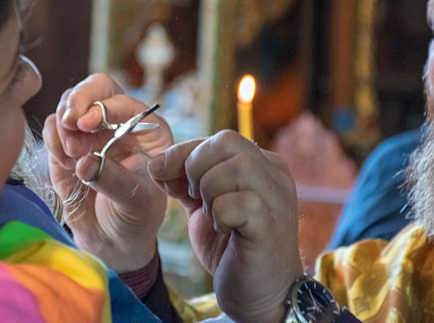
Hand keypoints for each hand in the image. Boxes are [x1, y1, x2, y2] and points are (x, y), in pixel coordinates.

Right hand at [43, 74, 172, 271]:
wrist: (113, 241)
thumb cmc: (135, 218)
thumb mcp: (135, 202)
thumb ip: (113, 181)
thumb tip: (85, 162)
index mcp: (147, 130)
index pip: (125, 102)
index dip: (105, 106)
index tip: (87, 123)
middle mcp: (119, 124)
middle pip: (96, 87)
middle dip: (79, 99)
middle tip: (69, 121)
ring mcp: (90, 133)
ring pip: (70, 104)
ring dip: (64, 124)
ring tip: (70, 156)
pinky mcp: (65, 146)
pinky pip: (53, 128)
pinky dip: (53, 140)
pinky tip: (65, 163)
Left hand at [147, 130, 302, 322]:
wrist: (260, 294)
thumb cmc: (233, 248)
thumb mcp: (204, 205)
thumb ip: (185, 181)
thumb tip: (155, 163)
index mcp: (262, 165)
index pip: (219, 139)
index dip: (183, 152)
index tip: (160, 171)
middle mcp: (275, 175)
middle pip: (228, 142)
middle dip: (196, 166)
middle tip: (193, 197)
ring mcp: (277, 199)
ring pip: (236, 168)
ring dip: (209, 190)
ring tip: (211, 214)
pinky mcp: (270, 226)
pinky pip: (239, 203)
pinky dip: (220, 214)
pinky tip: (223, 229)